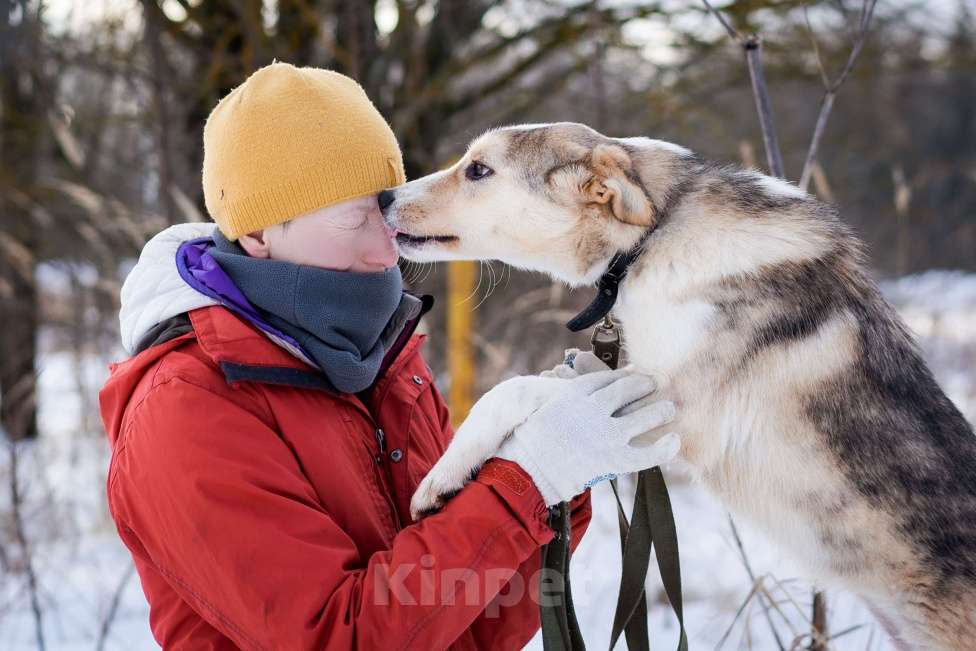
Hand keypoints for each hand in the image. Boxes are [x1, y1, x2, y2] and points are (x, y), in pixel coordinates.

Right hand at [495, 368, 677, 505]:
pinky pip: (648, 453)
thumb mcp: (546, 405)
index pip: (608, 378)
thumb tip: (580, 373)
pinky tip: (675, 440)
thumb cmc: (530, 440)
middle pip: (629, 390)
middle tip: (656, 384)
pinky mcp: (613, 460)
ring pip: (644, 417)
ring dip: (660, 410)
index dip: (625, 376)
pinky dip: (664, 447)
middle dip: (645, 385)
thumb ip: (568, 392)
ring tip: (669, 408)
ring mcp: (606, 434)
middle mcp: (594, 408)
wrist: (526, 472)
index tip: (636, 374)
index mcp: (575, 392)